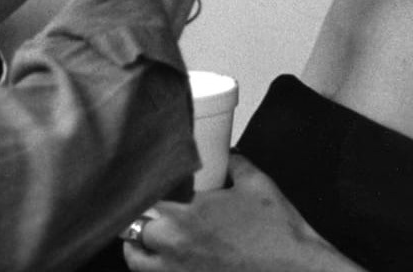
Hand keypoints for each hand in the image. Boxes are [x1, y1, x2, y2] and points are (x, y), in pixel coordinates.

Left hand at [122, 156, 358, 271]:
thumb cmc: (279, 235)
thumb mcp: (258, 185)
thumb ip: (236, 163)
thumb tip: (228, 154)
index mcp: (187, 215)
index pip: (142, 200)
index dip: (142, 194)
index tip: (148, 190)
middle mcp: (175, 246)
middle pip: (133, 231)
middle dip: (138, 221)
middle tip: (151, 214)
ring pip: (137, 262)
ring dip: (139, 250)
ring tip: (150, 242)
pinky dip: (158, 270)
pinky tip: (171, 263)